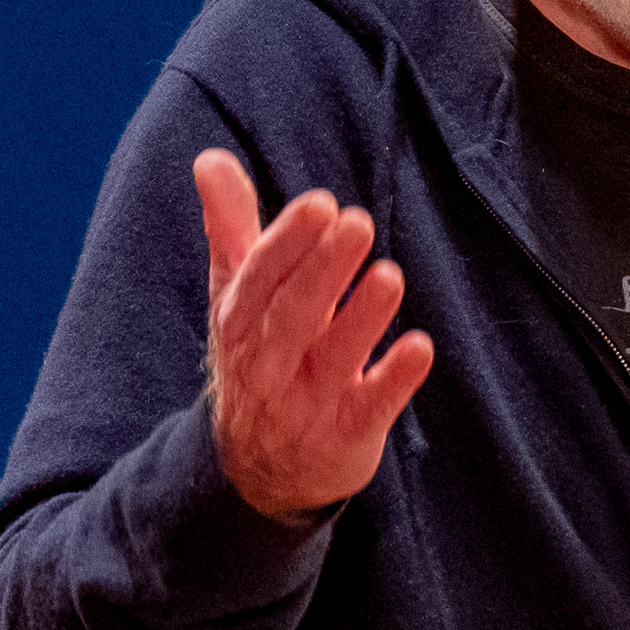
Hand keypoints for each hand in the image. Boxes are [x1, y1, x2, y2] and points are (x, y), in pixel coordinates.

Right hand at [195, 144, 434, 522]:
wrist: (254, 471)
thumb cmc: (256, 356)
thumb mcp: (236, 296)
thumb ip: (230, 227)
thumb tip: (209, 158)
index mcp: (239, 323)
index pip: (259, 279)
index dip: (287, 243)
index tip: (320, 204)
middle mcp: (267, 365)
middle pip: (292, 316)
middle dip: (323, 271)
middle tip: (358, 223)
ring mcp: (306, 404)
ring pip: (333, 360)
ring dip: (361, 320)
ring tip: (390, 276)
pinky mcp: (346, 436)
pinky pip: (370, 408)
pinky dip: (393, 380)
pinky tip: (420, 348)